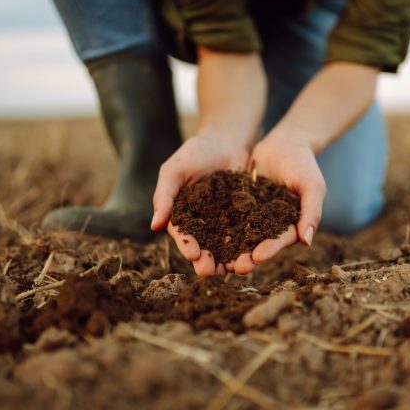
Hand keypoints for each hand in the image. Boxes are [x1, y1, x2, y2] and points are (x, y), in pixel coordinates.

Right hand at [151, 134, 249, 276]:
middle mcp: (204, 224)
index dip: (187, 246)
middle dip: (207, 261)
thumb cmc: (195, 151)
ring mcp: (225, 222)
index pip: (183, 235)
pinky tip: (255, 256)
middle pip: (205, 247)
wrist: (227, 138)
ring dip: (229, 260)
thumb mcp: (174, 170)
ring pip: (227, 246)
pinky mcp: (246, 217)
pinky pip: (248, 234)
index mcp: (183, 215)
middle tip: (210, 272)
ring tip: (234, 270)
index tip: (193, 254)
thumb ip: (164, 196)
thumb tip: (154, 226)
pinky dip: (250, 246)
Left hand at [222, 131, 325, 275]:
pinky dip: (215, 226)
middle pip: (257, 244)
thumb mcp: (312, 185)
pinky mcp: (237, 204)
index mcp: (290, 225)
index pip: (279, 241)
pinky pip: (225, 216)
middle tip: (233, 268)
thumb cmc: (304, 163)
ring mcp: (252, 215)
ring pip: (238, 235)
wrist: (285, 141)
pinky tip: (202, 235)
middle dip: (245, 257)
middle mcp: (270, 225)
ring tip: (216, 259)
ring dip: (228, 248)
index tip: (256, 258)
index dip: (269, 250)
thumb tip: (306, 242)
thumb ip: (311, 212)